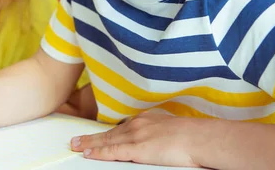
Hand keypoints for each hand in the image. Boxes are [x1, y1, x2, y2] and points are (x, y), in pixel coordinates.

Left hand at [71, 112, 203, 167]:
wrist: (200, 138)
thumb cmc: (193, 137)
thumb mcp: (171, 130)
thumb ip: (158, 135)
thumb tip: (155, 144)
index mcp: (146, 120)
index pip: (121, 128)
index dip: (106, 133)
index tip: (96, 135)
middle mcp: (138, 125)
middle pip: (109, 133)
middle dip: (91, 137)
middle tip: (75, 140)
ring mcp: (136, 136)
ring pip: (107, 141)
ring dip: (89, 144)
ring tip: (75, 146)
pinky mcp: (137, 148)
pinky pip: (112, 151)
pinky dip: (98, 152)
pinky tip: (87, 153)